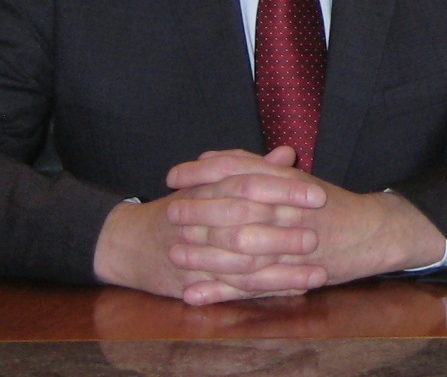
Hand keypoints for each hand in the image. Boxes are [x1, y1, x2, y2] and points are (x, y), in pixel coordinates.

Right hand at [93, 148, 327, 303]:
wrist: (127, 243)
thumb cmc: (178, 208)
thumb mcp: (210, 182)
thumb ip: (251, 167)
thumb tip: (287, 153)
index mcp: (207, 190)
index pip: (249, 185)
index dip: (284, 190)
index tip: (318, 195)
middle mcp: (200, 222)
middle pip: (245, 225)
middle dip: (284, 234)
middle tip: (318, 236)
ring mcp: (194, 256)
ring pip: (241, 266)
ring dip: (281, 272)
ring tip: (317, 273)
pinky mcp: (192, 285)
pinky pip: (232, 291)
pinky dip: (262, 293)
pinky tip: (292, 293)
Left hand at [165, 147, 446, 304]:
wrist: (372, 232)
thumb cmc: (329, 204)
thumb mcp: (294, 179)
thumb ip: (254, 167)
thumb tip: (212, 158)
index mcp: (285, 183)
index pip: (238, 171)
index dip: (202, 173)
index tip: (173, 175)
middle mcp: (286, 210)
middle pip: (235, 209)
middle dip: (199, 211)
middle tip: (169, 213)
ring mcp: (289, 244)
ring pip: (240, 250)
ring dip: (205, 254)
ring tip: (174, 254)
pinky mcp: (290, 275)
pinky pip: (251, 285)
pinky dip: (221, 292)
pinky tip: (196, 294)